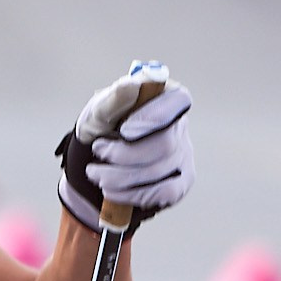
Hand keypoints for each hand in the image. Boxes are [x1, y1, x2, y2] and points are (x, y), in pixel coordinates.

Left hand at [57, 63, 193, 233]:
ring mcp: (184, 154)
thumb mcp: (99, 110)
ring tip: (96, 174)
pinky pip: (167, 193)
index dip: (154, 117)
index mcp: (165, 97)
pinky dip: (134, 195)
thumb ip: (114, 99)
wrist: (96, 158)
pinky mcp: (182, 180)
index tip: (125, 130)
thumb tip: (132, 86)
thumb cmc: (102, 126)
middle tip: (98, 152)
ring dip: (121, 177)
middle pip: (165, 144)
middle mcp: (180, 124)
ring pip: (160, 171)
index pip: (178, 100)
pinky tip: (114, 191)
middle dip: (125, 154)